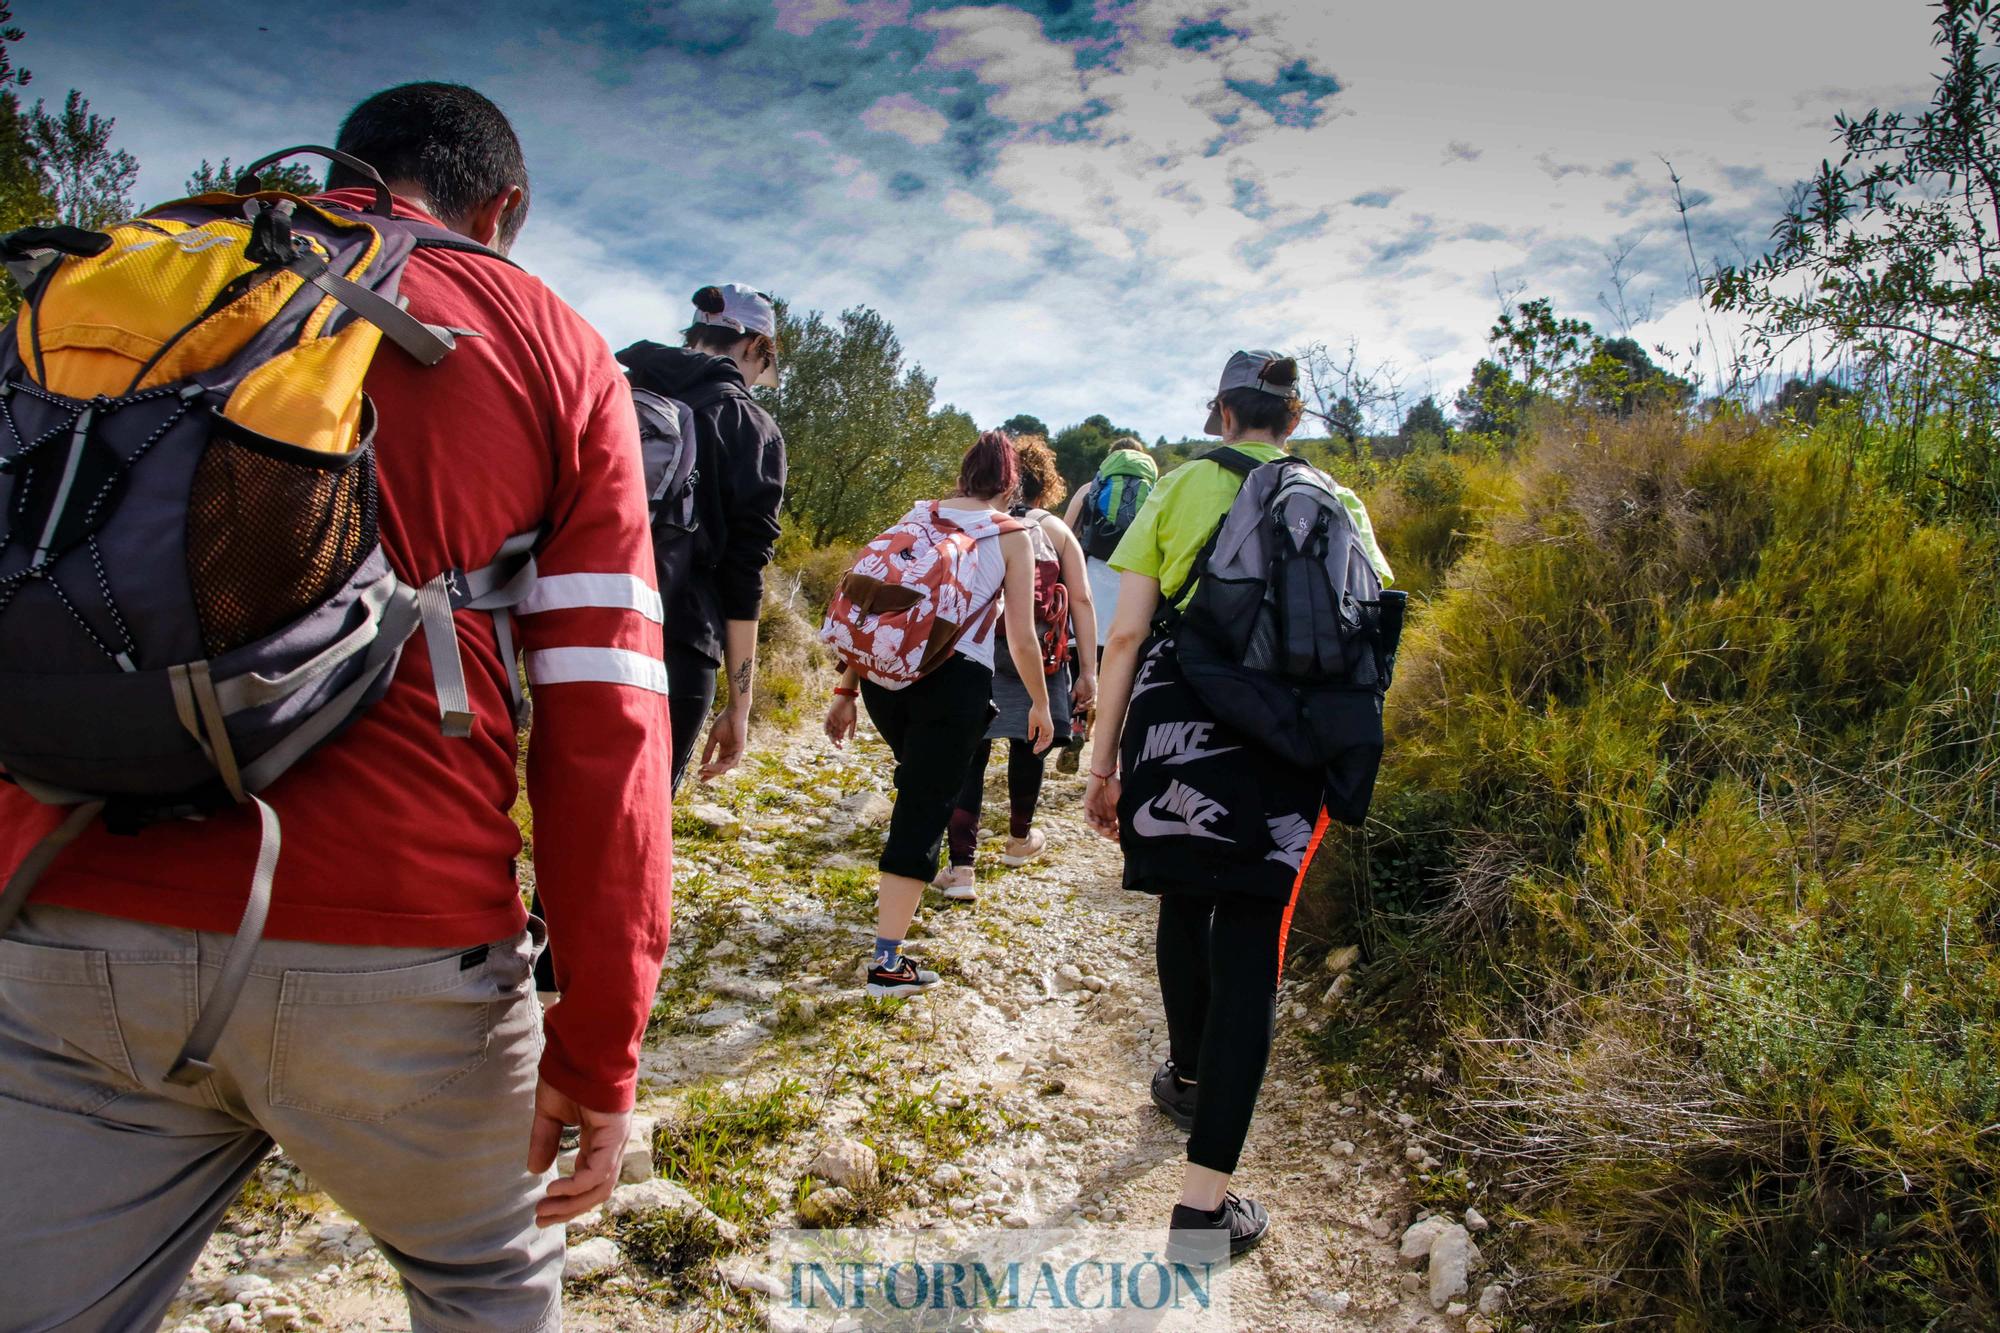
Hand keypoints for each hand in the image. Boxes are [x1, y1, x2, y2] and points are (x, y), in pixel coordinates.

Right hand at [527, 1078, 631, 1226]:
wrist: (583, 1043)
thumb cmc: (569, 1072)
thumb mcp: (550, 1113)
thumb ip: (546, 1140)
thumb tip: (535, 1171)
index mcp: (600, 1139)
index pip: (589, 1180)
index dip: (567, 1200)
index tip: (541, 1210)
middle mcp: (611, 1143)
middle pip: (596, 1190)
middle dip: (568, 1210)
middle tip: (541, 1218)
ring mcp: (616, 1139)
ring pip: (599, 1186)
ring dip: (571, 1204)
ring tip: (544, 1210)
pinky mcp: (615, 1133)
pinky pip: (598, 1171)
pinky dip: (577, 1186)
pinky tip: (555, 1190)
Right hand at [700, 708, 748, 779]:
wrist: (733, 711)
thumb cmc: (724, 721)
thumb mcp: (713, 738)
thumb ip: (708, 750)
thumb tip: (702, 763)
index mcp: (724, 750)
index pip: (717, 765)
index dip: (709, 772)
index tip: (700, 778)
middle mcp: (731, 753)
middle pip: (721, 768)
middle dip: (710, 773)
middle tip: (700, 776)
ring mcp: (736, 751)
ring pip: (726, 767)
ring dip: (715, 770)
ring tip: (704, 770)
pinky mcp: (740, 748)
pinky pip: (733, 761)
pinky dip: (724, 765)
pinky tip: (716, 767)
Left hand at [825, 695, 857, 747]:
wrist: (847, 698)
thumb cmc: (851, 708)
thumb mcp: (853, 720)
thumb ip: (852, 729)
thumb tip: (851, 739)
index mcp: (843, 726)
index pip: (840, 736)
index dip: (840, 742)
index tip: (841, 747)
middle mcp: (837, 724)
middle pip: (834, 735)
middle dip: (835, 741)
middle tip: (837, 746)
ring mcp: (833, 721)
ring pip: (830, 731)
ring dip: (831, 737)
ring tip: (833, 742)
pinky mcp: (829, 716)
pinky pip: (826, 724)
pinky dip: (826, 729)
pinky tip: (827, 733)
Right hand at [1027, 702, 1054, 754]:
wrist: (1039, 706)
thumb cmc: (1035, 712)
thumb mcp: (1032, 724)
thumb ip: (1031, 731)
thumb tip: (1030, 739)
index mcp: (1044, 728)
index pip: (1042, 738)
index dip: (1038, 744)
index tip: (1033, 748)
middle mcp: (1048, 730)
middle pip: (1044, 741)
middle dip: (1039, 747)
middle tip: (1034, 752)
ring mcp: (1050, 730)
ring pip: (1047, 742)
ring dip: (1041, 747)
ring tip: (1035, 750)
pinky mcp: (1050, 729)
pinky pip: (1048, 740)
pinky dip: (1044, 744)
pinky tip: (1038, 746)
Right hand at [1072, 672, 1096, 708]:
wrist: (1086, 676)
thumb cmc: (1080, 682)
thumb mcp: (1074, 691)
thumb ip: (1072, 697)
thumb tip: (1069, 704)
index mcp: (1082, 700)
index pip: (1079, 707)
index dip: (1076, 710)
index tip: (1073, 711)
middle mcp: (1086, 700)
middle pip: (1084, 707)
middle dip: (1080, 710)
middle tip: (1076, 710)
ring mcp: (1090, 697)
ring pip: (1089, 705)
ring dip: (1084, 707)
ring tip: (1079, 706)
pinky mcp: (1094, 694)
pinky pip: (1092, 700)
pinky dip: (1089, 702)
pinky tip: (1086, 703)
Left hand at [1084, 772, 1120, 839]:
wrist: (1107, 774)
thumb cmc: (1116, 786)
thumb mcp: (1121, 803)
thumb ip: (1121, 815)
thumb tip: (1128, 829)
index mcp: (1111, 814)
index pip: (1111, 829)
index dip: (1115, 835)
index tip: (1120, 839)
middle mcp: (1102, 814)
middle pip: (1104, 829)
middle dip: (1109, 834)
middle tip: (1115, 836)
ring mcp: (1094, 810)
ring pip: (1096, 826)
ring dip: (1102, 830)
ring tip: (1109, 831)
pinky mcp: (1088, 805)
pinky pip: (1088, 818)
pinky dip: (1093, 823)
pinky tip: (1099, 825)